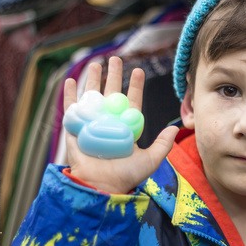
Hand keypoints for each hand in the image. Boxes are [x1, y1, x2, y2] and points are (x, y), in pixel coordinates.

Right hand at [63, 56, 178, 192]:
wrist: (103, 186)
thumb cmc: (127, 175)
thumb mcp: (151, 159)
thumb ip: (163, 144)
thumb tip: (175, 127)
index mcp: (126, 126)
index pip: (131, 101)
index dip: (135, 86)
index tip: (138, 70)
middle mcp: (109, 122)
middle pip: (111, 93)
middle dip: (113, 76)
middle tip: (115, 58)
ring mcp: (92, 125)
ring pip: (92, 97)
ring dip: (93, 79)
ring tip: (95, 63)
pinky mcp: (75, 130)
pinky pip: (71, 110)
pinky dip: (70, 95)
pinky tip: (70, 81)